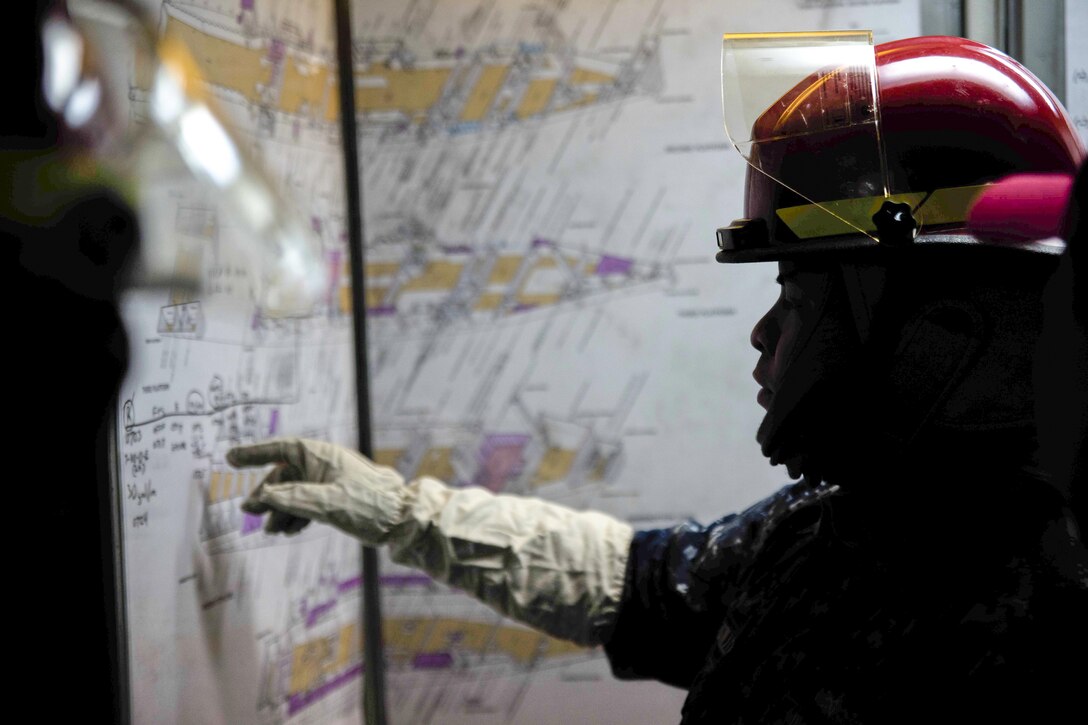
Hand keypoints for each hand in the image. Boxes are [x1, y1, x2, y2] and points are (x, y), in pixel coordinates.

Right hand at [227, 437, 406, 540]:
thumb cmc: (369, 505)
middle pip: (284, 476)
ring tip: (274, 530)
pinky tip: (290, 531)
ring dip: (280, 510)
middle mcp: (323, 466)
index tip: (230, 458)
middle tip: (250, 513)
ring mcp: (329, 483)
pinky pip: (306, 504)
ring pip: (294, 493)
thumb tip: (261, 498)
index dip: (254, 453)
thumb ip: (292, 499)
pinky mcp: (335, 499)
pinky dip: (296, 516)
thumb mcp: (327, 503)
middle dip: (267, 495)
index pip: (280, 449)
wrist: (402, 521)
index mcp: (321, 456)